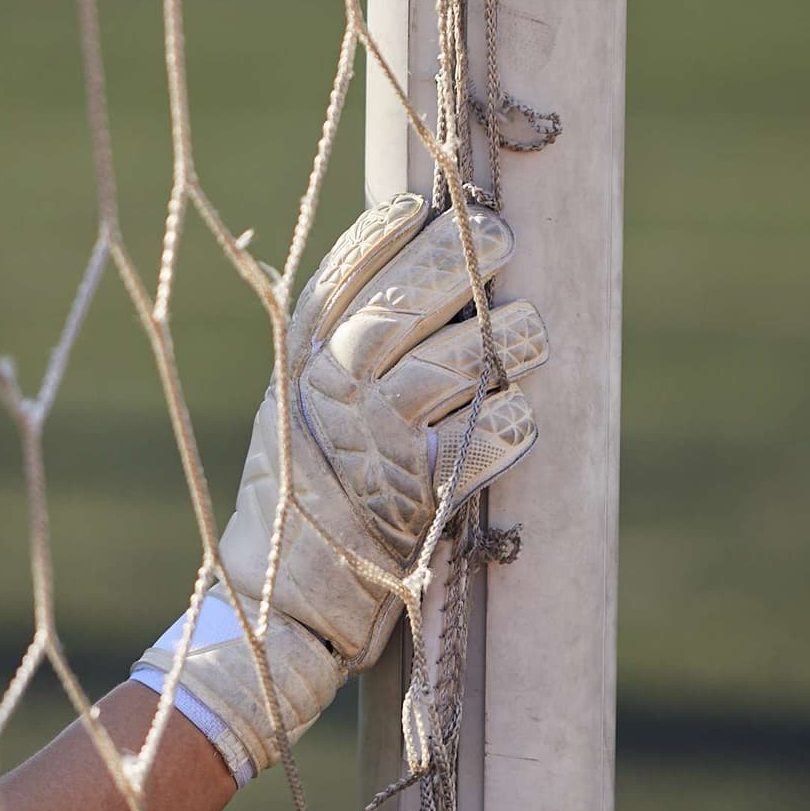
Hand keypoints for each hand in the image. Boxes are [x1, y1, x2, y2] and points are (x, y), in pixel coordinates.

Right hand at [134, 193, 549, 773]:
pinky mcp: (417, 496)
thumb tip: (400, 272)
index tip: (427, 201)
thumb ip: (329, 353)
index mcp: (296, 366)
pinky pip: (486, 441)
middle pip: (406, 302)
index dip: (388, 233)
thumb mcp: (289, 413)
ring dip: (512, 344)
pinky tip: (524, 422)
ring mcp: (374, 441)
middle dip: (463, 261)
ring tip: (533, 339)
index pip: (342, 277)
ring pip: (464, 362)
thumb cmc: (296, 503)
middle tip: (504, 238)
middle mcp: (332, 393)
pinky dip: (514, 428)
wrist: (276, 608)